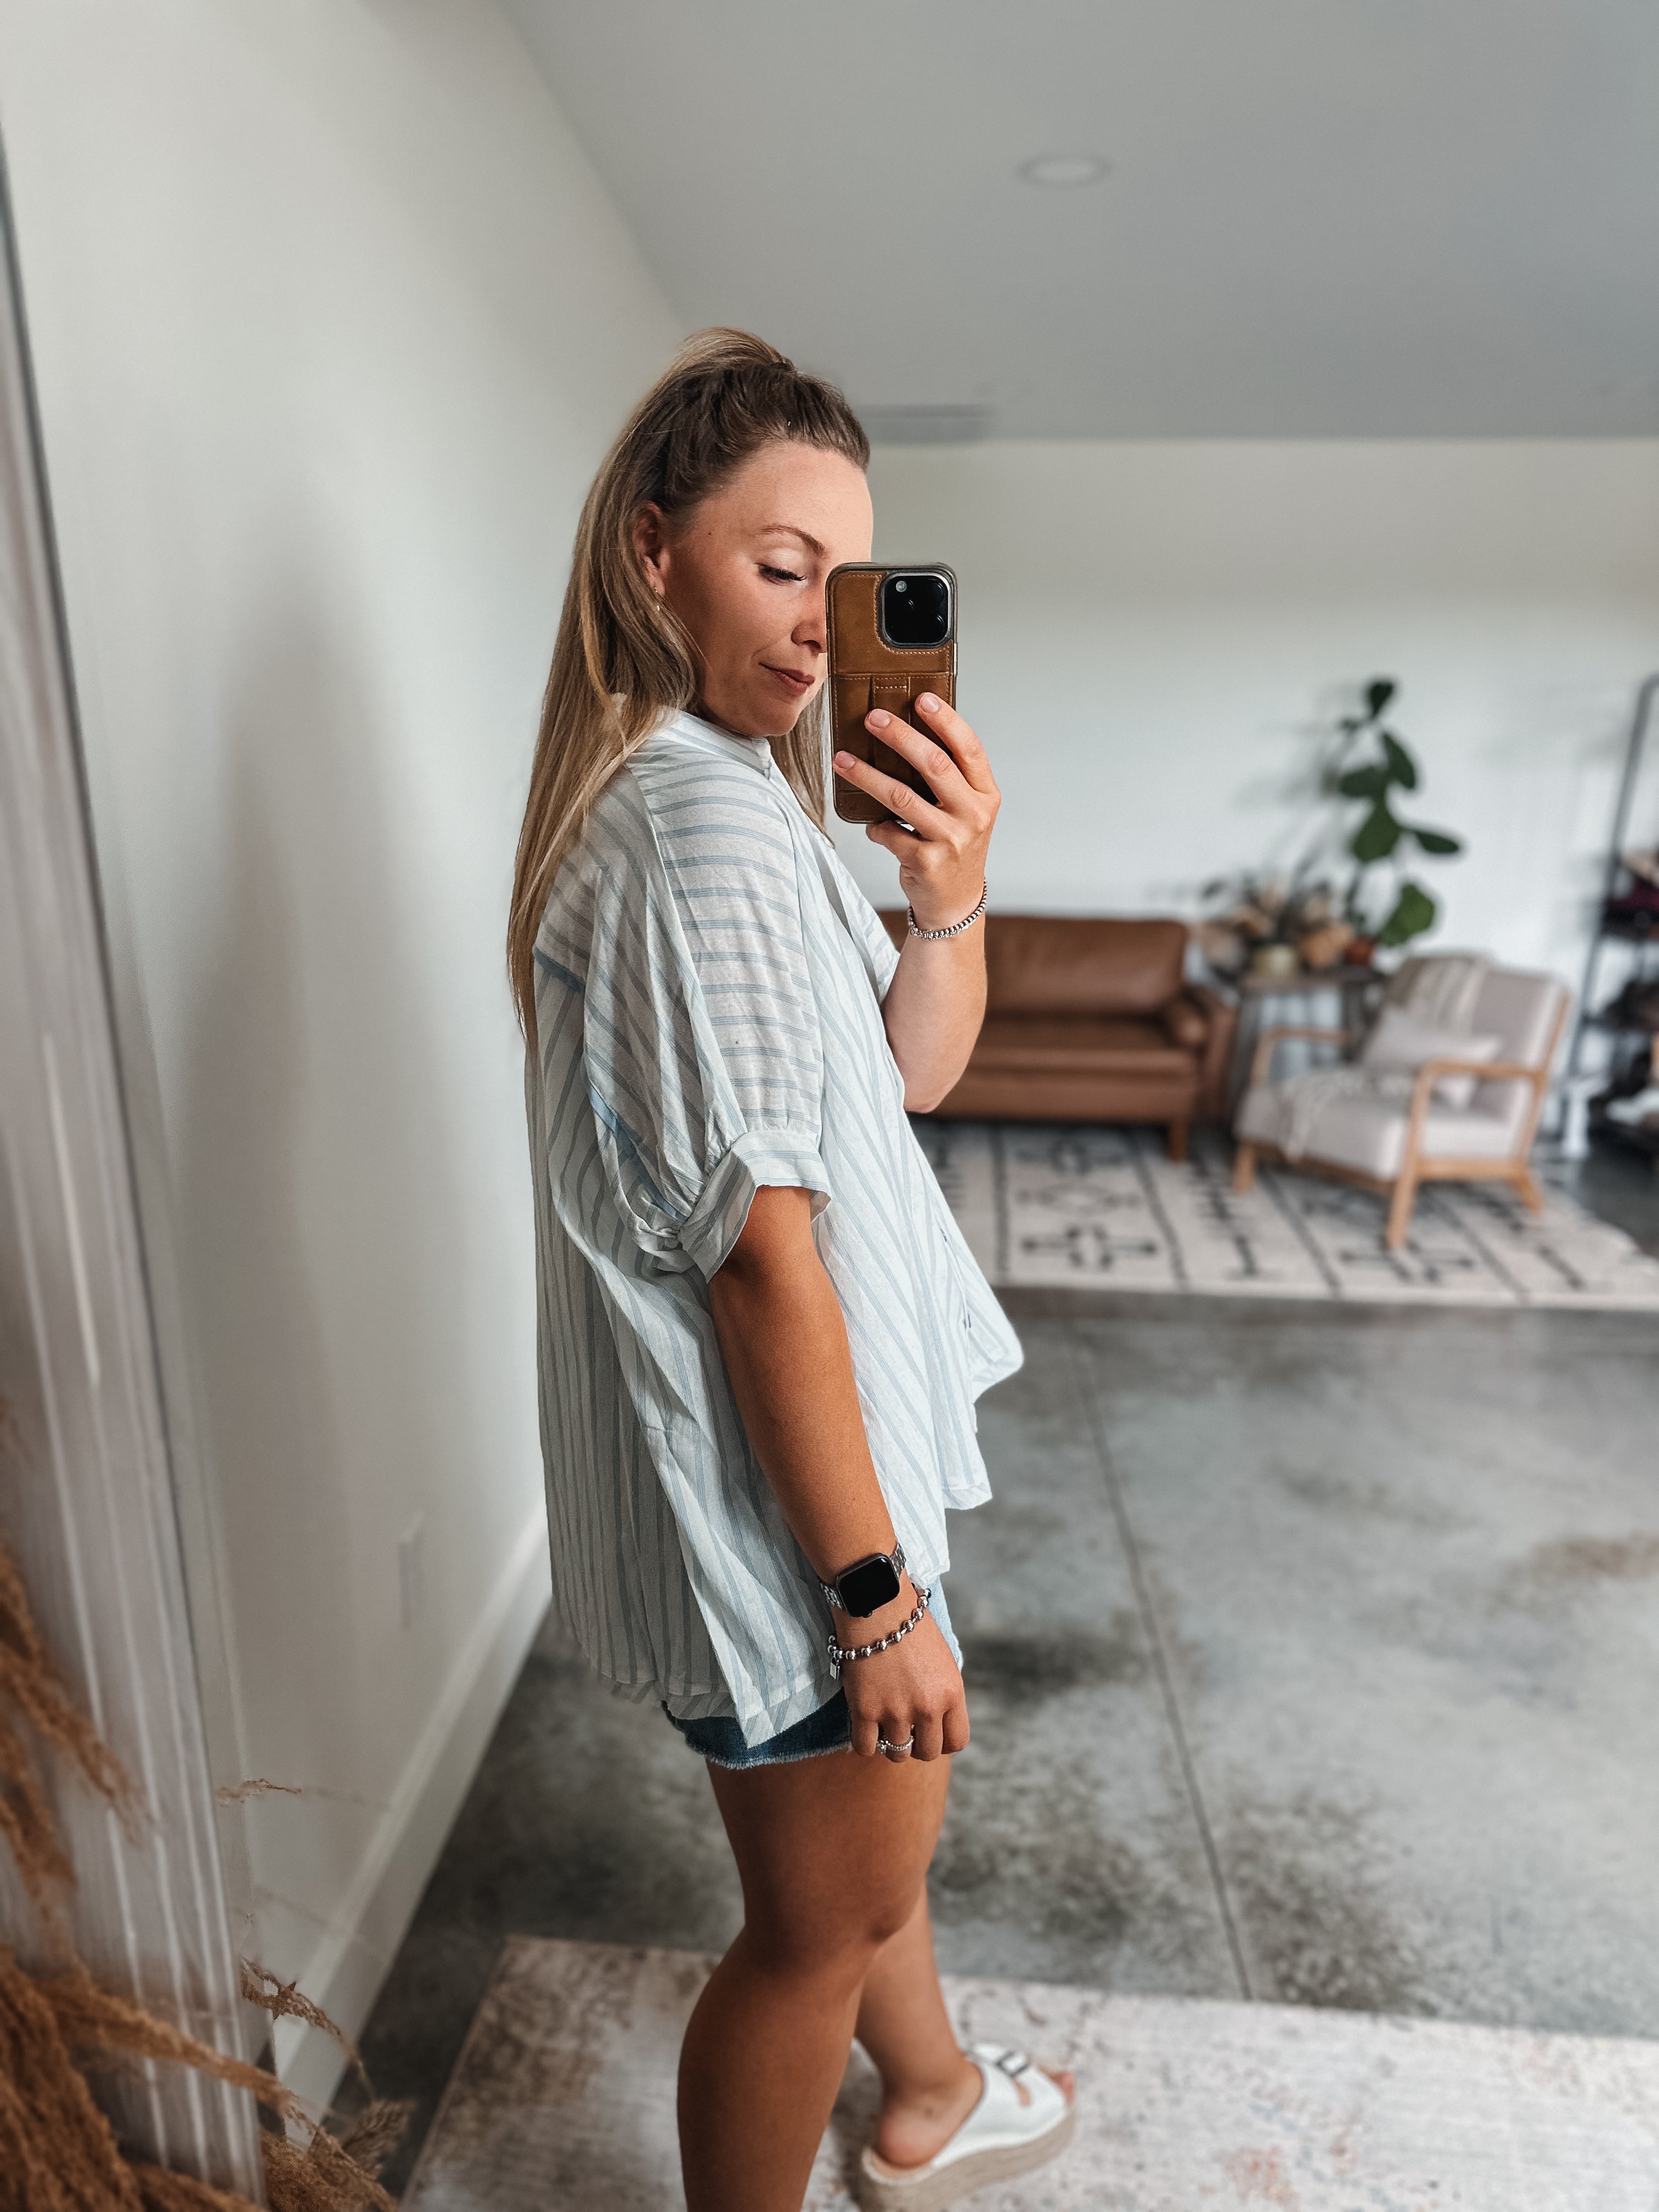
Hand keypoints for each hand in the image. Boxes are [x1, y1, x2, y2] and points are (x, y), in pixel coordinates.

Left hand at [833, 693, 998, 931]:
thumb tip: (904, 732)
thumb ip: (948, 778)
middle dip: (900, 736)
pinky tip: (869, 822)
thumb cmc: (955, 845)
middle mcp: (973, 815)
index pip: (969, 748)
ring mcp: (951, 840)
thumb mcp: (965, 810)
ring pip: (902, 797)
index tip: (921, 698)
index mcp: (985, 794)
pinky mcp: (927, 862)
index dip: (946, 720)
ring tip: (842, 759)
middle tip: (872, 718)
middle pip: (934, 765)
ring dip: (868, 775)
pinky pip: (890, 833)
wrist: (955, 902)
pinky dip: (874, 825)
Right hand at [839, 1578, 969, 1762]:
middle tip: (905, 1729)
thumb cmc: (909, 1623)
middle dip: (916, 1744)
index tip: (930, 1732)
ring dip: (890, 1742)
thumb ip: (942, 1692)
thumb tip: (937, 1720)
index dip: (942, 1742)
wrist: (878, 1602)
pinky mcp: (865, 1709)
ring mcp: (896, 1710)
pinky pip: (865, 1746)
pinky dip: (864, 1742)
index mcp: (952, 1692)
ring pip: (896, 1753)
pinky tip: (864, 1725)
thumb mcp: (942, 1659)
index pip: (957, 1741)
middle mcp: (928, 1707)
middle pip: (927, 1752)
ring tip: (882, 1724)